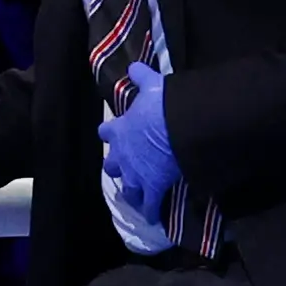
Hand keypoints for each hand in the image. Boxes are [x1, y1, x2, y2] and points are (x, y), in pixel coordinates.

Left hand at [96, 63, 179, 220]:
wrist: (179, 128)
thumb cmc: (163, 106)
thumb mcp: (152, 86)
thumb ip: (141, 77)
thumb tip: (134, 66)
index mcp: (119, 130)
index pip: (105, 133)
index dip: (110, 133)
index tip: (113, 134)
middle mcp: (122, 155)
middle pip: (112, 165)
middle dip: (118, 165)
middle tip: (126, 167)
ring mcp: (136, 174)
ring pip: (127, 188)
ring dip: (131, 191)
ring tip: (137, 195)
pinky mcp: (152, 188)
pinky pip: (149, 205)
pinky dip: (150, 212)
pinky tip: (153, 218)